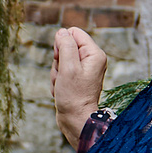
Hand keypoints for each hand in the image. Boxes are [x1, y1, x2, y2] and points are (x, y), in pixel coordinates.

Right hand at [52, 24, 107, 144]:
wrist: (75, 120)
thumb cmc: (73, 96)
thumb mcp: (68, 67)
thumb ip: (65, 46)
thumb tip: (62, 32)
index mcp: (95, 54)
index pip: (73, 33)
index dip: (62, 43)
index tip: (62, 59)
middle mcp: (92, 60)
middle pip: (65, 46)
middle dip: (58, 61)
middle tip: (63, 76)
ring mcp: (84, 70)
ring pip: (60, 60)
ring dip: (57, 73)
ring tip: (63, 86)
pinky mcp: (77, 79)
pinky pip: (61, 71)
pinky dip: (58, 80)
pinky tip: (62, 91)